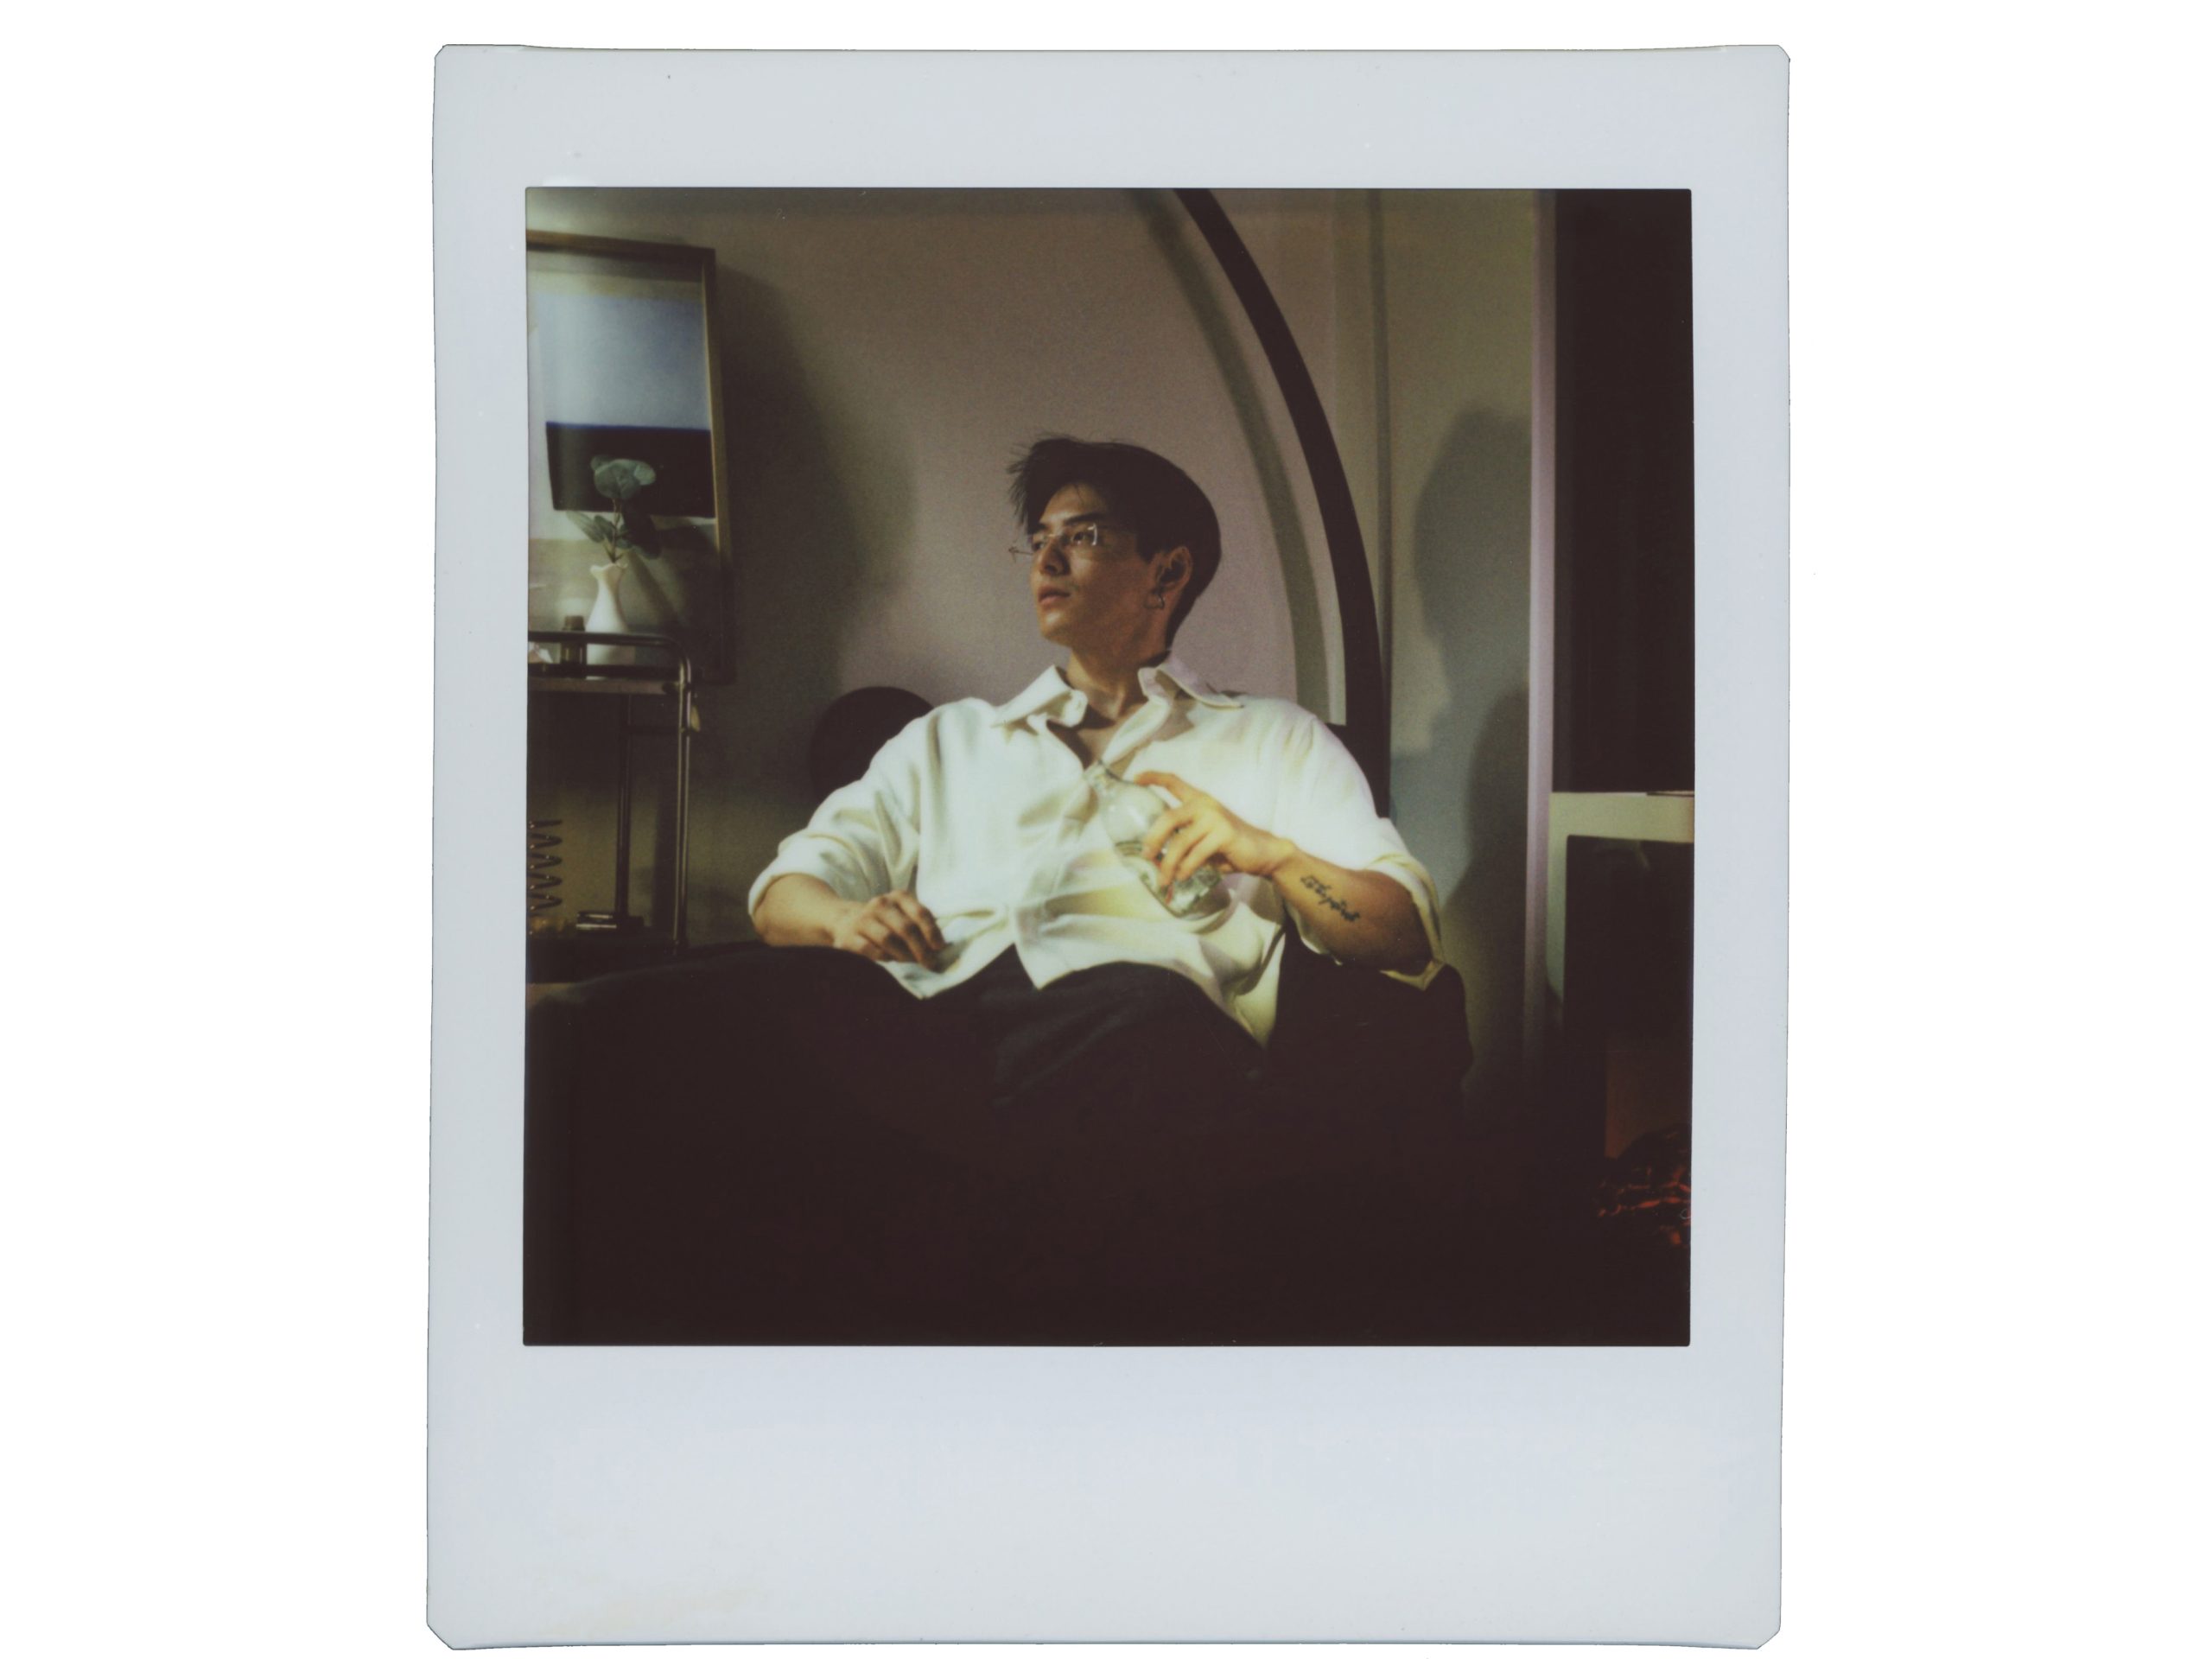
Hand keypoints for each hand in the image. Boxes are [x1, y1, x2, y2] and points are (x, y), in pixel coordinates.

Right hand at [829, 890, 944, 967]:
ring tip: (911, 962)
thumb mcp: (902, 916)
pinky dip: (884, 957)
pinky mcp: (849, 936)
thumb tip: (939, 949)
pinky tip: (890, 960)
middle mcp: (880, 904)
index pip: (920, 913)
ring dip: (903, 955)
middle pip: (906, 928)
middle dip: (921, 948)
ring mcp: (863, 919)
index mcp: (898, 897)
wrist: (844, 920)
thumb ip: (920, 927)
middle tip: (930, 963)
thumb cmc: (884, 922)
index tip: (940, 948)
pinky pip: (870, 949)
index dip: (932, 932)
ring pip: (888, 939)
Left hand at [1133, 771, 1293, 888]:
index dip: (1153, 777)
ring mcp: (1215, 818)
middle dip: (1153, 839)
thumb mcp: (1203, 837)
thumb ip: (1184, 838)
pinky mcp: (1224, 834)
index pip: (1174, 781)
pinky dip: (1186, 868)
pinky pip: (1196, 855)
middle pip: (1169, 818)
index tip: (1135, 778)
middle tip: (1145, 855)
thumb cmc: (1229, 847)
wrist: (1262, 853)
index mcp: (1199, 800)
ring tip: (1164, 879)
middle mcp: (1205, 804)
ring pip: (1181, 842)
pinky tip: (1182, 876)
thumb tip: (1154, 855)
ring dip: (1168, 864)